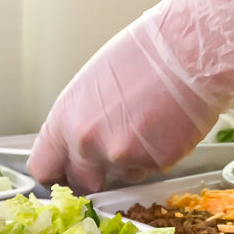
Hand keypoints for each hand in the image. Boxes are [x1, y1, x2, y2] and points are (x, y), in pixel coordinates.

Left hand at [27, 0, 233, 193]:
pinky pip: (151, 169)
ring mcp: (122, 156)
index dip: (57, 172)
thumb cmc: (145, 55)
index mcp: (66, 119)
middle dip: (97, 171)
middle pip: (83, 182)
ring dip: (132, 159)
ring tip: (148, 123)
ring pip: (121, 174)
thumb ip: (80, 119)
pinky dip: (158, 154)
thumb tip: (77, 140)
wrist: (190, 51)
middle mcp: (88, 143)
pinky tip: (165, 125)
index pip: (43, 168)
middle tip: (117, 145)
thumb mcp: (93, 83)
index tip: (65, 172)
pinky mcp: (155, 164)